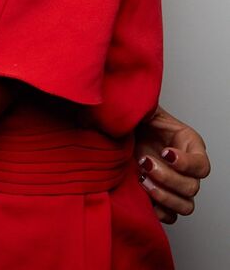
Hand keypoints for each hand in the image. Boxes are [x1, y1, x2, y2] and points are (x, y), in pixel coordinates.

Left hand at [135, 104, 209, 222]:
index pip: (201, 164)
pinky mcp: (163, 199)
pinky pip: (171, 216)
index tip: (165, 153)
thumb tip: (145, 103)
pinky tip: (145, 198)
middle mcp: (187, 169)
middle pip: (192, 187)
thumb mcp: (146, 110)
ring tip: (143, 181)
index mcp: (190, 145)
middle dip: (168, 178)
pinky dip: (159, 212)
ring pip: (185, 206)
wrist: (118, 136)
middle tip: (146, 165)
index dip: (185, 163)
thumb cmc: (136, 122)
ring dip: (164, 196)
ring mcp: (176, 187)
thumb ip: (150, 108)